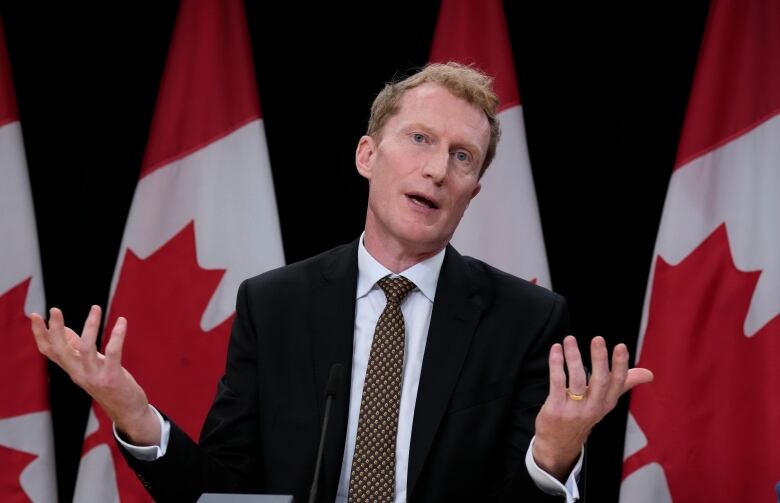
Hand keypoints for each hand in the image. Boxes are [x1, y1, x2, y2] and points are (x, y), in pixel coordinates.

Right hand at [31, 305, 160, 444]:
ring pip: (86, 348)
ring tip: (95, 308)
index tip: (34, 315)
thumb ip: (77, 349)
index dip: (40, 334)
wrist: (127, 411)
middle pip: (60, 351)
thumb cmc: (109, 384)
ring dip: (90, 327)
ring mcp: (95, 377)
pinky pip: (113, 353)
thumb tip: (63, 328)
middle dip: (54, 330)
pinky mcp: (112, 378)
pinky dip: (117, 335)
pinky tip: (122, 321)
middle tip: (54, 310)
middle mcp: (79, 374)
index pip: (49, 352)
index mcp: (72, 369)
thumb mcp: (90, 366)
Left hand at [532, 335, 652, 480]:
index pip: (618, 383)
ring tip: (569, 339)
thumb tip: (649, 374)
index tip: (621, 346)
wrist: (558, 445)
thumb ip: (624, 384)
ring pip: (576, 380)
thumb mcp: (605, 403)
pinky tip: (556, 349)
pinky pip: (557, 384)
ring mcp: (574, 409)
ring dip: (573, 357)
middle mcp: (593, 407)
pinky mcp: (556, 409)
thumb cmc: (583, 416)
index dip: (620, 365)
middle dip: (599, 359)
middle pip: (600, 381)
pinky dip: (556, 365)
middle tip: (598, 339)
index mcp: (607, 403)